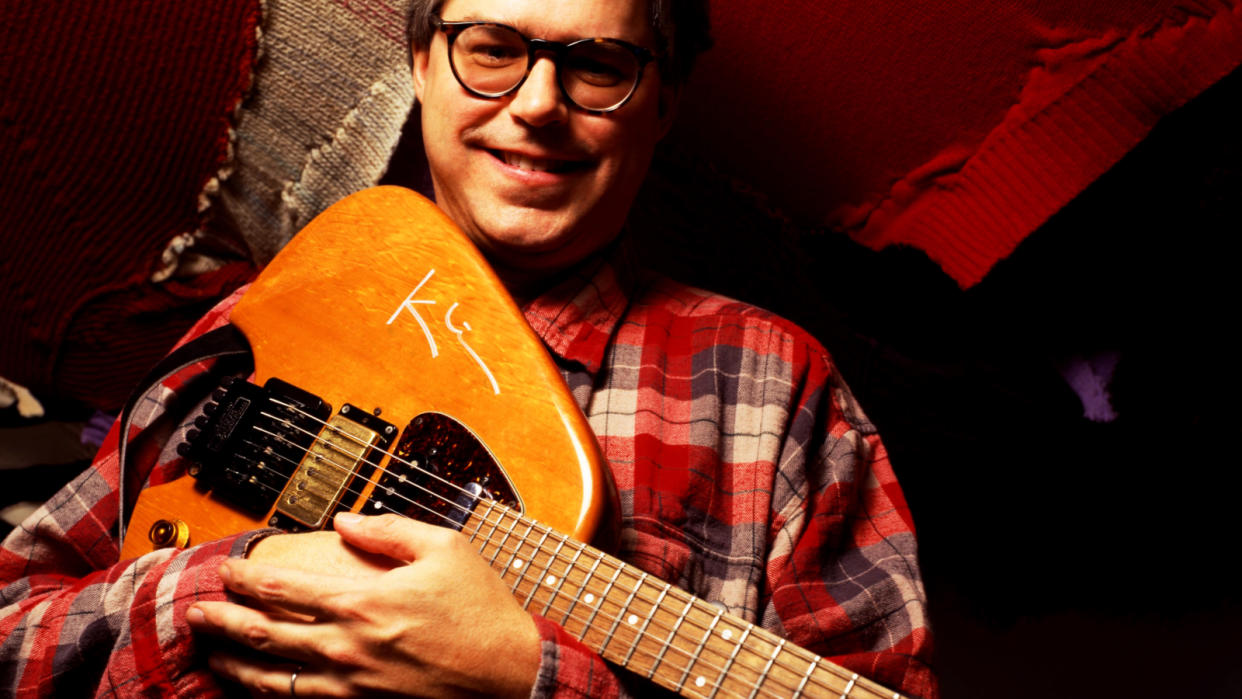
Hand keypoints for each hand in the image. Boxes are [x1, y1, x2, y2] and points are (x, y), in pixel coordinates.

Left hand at [187, 513, 540, 697]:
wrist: (510, 672)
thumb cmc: (482, 611)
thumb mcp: (445, 548)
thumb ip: (389, 529)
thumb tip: (345, 519)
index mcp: (363, 601)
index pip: (282, 587)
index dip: (244, 577)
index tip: (226, 569)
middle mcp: (348, 646)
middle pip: (261, 634)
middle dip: (219, 622)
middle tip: (196, 613)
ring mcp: (351, 684)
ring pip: (270, 678)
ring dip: (232, 663)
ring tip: (211, 653)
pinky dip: (267, 695)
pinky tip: (255, 686)